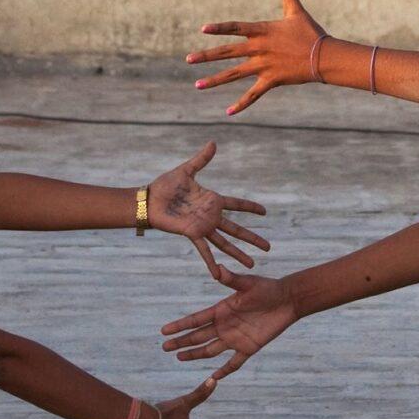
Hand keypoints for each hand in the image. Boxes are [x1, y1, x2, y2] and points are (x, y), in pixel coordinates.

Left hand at [146, 142, 272, 271]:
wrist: (150, 199)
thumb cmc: (165, 185)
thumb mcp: (187, 170)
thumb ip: (201, 159)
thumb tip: (213, 143)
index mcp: (212, 200)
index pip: (237, 204)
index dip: (250, 208)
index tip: (265, 211)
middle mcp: (210, 216)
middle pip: (237, 229)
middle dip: (252, 238)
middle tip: (268, 247)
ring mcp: (203, 227)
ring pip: (225, 243)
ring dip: (239, 254)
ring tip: (252, 264)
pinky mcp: (192, 234)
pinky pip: (204, 250)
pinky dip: (211, 263)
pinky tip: (218, 276)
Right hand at [160, 267, 298, 381]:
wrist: (287, 300)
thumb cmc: (267, 288)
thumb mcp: (248, 284)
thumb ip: (232, 280)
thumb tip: (218, 268)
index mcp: (221, 310)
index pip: (195, 320)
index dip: (180, 325)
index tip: (164, 330)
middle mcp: (225, 325)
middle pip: (198, 336)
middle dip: (181, 342)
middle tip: (164, 347)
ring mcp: (235, 338)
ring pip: (210, 350)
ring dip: (195, 354)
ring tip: (179, 357)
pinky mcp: (249, 348)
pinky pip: (234, 362)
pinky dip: (224, 371)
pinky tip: (214, 378)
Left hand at [188, 0, 329, 114]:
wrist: (324, 56)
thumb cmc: (310, 33)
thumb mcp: (297, 12)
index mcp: (262, 31)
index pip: (236, 28)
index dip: (219, 28)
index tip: (203, 29)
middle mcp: (259, 48)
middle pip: (227, 52)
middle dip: (206, 56)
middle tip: (188, 59)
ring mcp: (263, 66)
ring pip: (234, 74)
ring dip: (214, 80)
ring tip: (197, 85)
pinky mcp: (271, 80)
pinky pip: (253, 94)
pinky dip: (241, 104)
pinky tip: (228, 112)